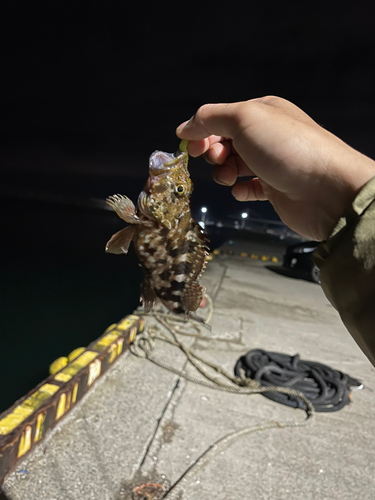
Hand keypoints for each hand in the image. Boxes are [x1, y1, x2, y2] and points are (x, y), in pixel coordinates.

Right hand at [176, 96, 374, 239]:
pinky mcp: (275, 189)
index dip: (204, 131)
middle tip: (220, 160)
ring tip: (231, 178)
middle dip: (215, 152)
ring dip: (225, 173)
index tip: (193, 148)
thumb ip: (210, 119)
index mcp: (262, 112)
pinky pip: (249, 188)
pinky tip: (242, 191)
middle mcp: (267, 136)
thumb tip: (184, 127)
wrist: (326, 190)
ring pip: (235, 166)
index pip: (222, 118)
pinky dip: (240, 190)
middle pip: (226, 142)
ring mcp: (272, 163)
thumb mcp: (244, 119)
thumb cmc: (287, 148)